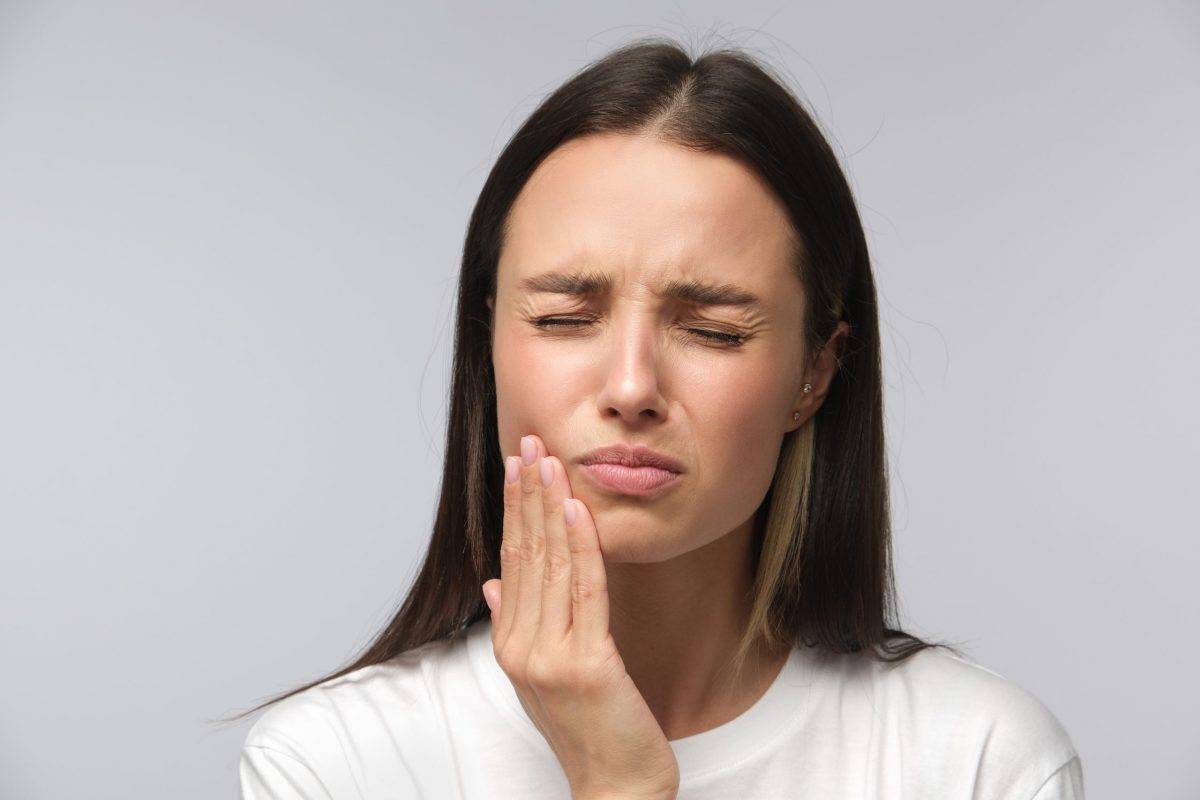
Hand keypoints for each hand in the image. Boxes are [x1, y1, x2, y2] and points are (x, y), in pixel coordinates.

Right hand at [481, 434, 679, 799]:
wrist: (614, 786)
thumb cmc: (586, 729)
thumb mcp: (539, 675)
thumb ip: (514, 624)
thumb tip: (492, 582)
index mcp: (509, 643)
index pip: (510, 559)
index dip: (514, 508)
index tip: (517, 463)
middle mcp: (521, 646)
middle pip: (525, 553)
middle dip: (527, 493)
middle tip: (529, 442)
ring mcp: (550, 656)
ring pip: (550, 565)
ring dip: (549, 506)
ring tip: (549, 460)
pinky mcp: (587, 664)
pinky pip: (584, 592)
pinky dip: (581, 546)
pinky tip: (577, 509)